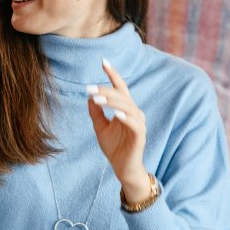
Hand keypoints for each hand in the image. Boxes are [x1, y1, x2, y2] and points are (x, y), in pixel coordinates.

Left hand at [86, 59, 150, 200]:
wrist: (122, 168)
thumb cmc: (114, 147)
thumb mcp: (100, 127)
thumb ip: (96, 112)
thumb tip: (89, 96)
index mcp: (125, 109)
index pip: (120, 88)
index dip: (113, 75)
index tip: (103, 61)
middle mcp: (134, 113)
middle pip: (122, 96)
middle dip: (106, 90)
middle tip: (89, 88)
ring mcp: (138, 124)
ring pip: (128, 107)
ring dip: (113, 102)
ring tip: (97, 99)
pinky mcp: (140, 136)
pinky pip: (135, 124)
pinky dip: (126, 117)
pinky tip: (116, 114)